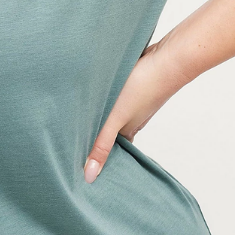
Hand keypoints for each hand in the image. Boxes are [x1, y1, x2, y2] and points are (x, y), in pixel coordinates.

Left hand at [83, 40, 189, 183]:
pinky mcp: (132, 83)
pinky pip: (114, 94)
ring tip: (73, 111)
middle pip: (107, 129)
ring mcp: (133, 101)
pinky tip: (93, 89)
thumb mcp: (115, 118)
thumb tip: (89, 177)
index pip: (108, 149)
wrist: (168, 58)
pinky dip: (104, 95)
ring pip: (110, 111)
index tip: (74, 160)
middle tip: (66, 136)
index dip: (93, 154)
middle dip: (91, 132)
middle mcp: (131, 118)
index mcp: (128, 132)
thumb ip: (100, 144)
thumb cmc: (143, 88)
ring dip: (97, 111)